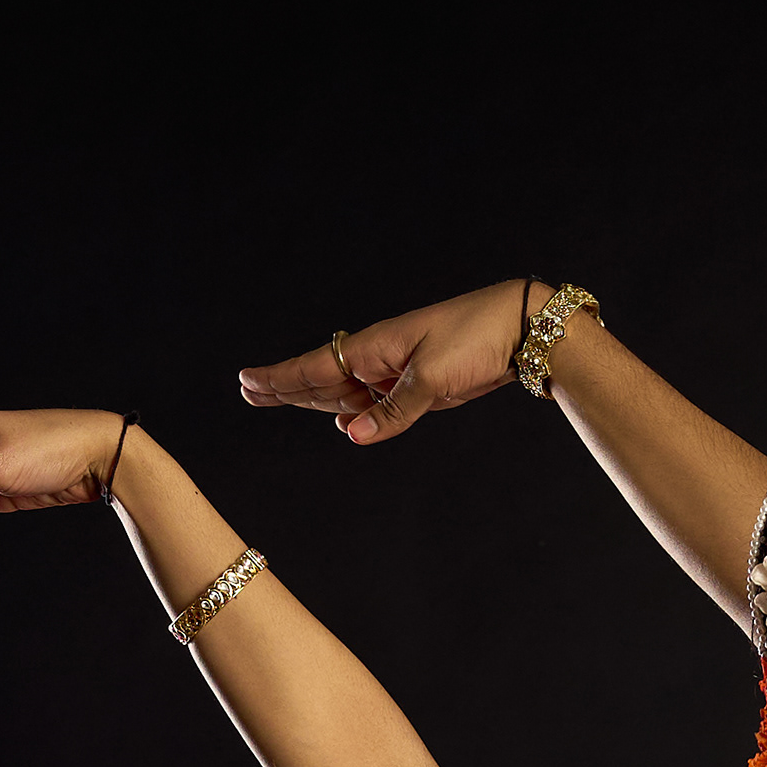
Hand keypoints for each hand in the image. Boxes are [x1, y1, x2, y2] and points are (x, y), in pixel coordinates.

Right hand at [237, 285, 533, 447]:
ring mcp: (399, 372)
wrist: (519, 330)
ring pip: (349, 393)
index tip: (247, 380)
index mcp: (374, 348)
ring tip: (277, 399)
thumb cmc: (475, 339)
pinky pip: (379, 403)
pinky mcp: (421, 386)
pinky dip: (360, 414)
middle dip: (286, 387)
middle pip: (323, 380)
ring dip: (315, 401)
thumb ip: (393, 411)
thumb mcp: (433, 379)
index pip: (314, 367)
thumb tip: (353, 436)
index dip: (280, 378)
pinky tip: (346, 423)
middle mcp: (380, 359)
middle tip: (248, 390)